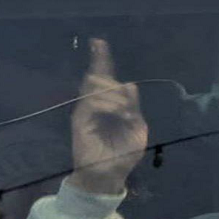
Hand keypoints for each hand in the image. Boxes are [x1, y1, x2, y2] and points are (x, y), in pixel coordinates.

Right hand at [69, 38, 147, 193]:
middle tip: (127, 109)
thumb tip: (129, 84)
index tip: (98, 42)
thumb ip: (133, 106)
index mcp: (110, 104)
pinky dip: (107, 104)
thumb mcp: (137, 129)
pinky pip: (93, 102)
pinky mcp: (81, 120)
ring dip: (114, 96)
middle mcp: (96, 103)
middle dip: (116, 86)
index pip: (105, 77)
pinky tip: (118, 114)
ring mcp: (87, 111)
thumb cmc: (124, 154)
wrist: (110, 175)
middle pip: (101, 78)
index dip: (101, 59)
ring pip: (97, 86)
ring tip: (123, 114)